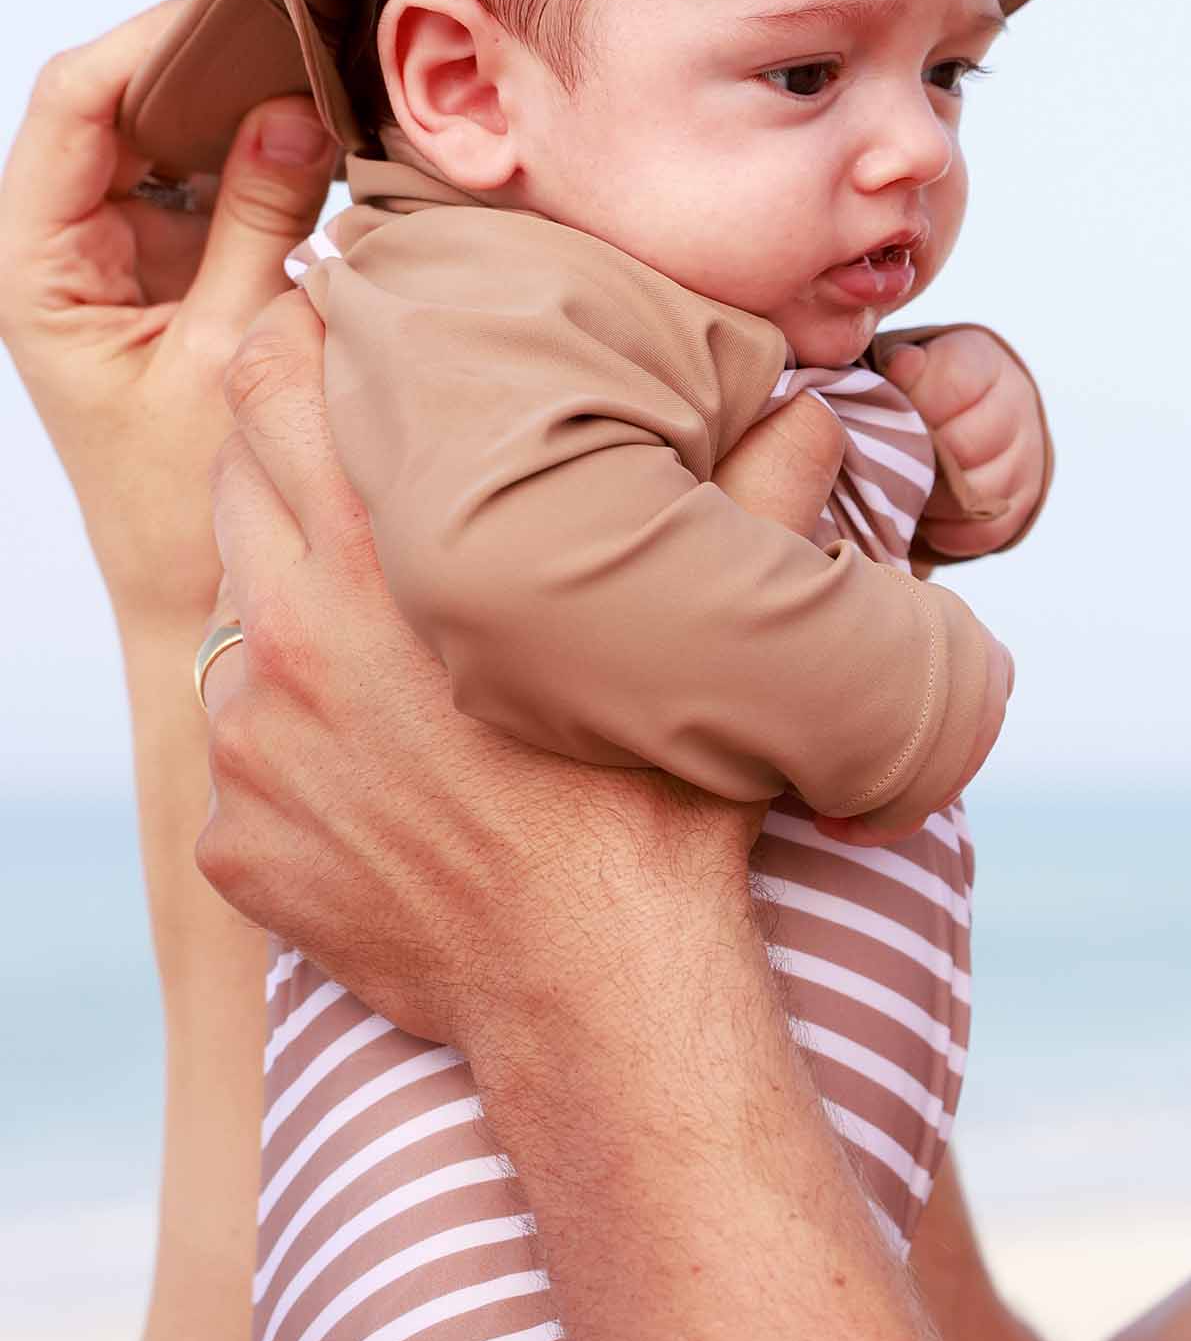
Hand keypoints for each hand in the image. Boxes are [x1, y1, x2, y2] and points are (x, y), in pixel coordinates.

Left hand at [0, 5, 335, 631]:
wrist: (191, 594)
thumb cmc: (183, 504)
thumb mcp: (226, 355)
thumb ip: (261, 225)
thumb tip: (295, 107)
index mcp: (37, 265)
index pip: (70, 106)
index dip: (147, 44)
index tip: (238, 17)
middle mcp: (66, 243)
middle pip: (115, 102)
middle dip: (201, 61)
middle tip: (295, 33)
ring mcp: (121, 249)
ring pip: (168, 133)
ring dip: (236, 104)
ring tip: (315, 77)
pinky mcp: (175, 265)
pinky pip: (212, 180)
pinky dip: (260, 152)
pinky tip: (316, 138)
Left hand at [197, 292, 842, 1043]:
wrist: (599, 997)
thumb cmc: (655, 808)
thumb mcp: (703, 638)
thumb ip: (757, 500)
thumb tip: (805, 408)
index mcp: (386, 557)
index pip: (270, 387)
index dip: (295, 346)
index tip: (339, 343)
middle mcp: (291, 635)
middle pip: (234, 483)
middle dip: (291, 463)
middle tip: (373, 483)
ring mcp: (252, 744)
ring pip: (240, 618)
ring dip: (296, 604)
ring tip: (396, 645)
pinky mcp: (237, 837)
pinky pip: (246, 752)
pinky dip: (296, 743)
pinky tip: (382, 774)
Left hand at [887, 327, 1049, 559]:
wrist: (966, 418)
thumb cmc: (920, 392)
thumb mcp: (907, 367)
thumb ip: (899, 365)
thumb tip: (903, 364)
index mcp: (983, 362)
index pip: (953, 384)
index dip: (914, 405)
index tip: (890, 415)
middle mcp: (1016, 403)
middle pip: (965, 445)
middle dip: (919, 459)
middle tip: (892, 461)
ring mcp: (1027, 454)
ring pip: (978, 492)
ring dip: (932, 498)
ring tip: (907, 488)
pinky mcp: (1026, 500)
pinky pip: (987, 529)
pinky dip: (949, 531)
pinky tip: (928, 515)